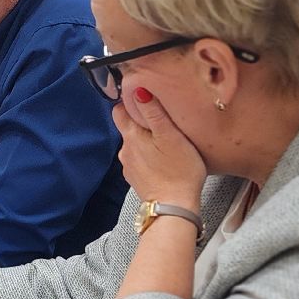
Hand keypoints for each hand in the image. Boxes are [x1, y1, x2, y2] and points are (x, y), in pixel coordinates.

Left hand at [113, 88, 206, 207]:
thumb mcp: (170, 135)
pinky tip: (163, 158)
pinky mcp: (138, 179)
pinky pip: (140, 160)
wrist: (175, 207)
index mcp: (130, 136)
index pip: (119, 110)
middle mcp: (125, 151)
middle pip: (128, 127)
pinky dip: (149, 156)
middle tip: (162, 118)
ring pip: (135, 144)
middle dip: (141, 121)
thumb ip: (153, 112)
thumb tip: (138, 90)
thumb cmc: (178, 171)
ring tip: (165, 139)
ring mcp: (129, 166)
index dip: (130, 101)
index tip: (144, 98)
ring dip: (146, 140)